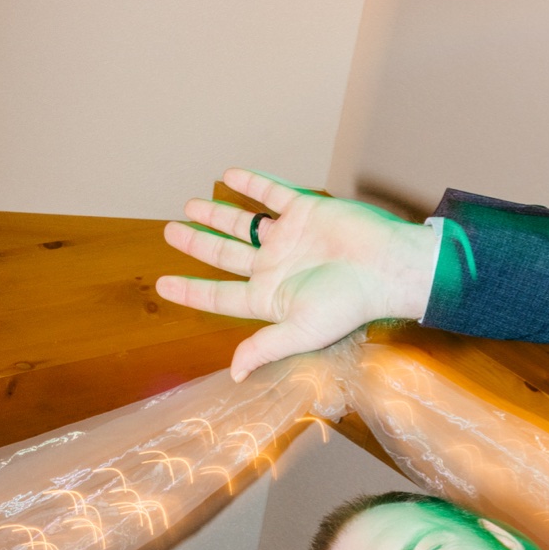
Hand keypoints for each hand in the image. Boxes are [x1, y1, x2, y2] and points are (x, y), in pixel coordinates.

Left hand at [156, 168, 438, 380]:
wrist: (386, 266)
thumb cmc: (348, 303)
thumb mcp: (301, 330)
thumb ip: (265, 347)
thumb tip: (235, 373)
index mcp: (270, 297)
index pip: (220, 295)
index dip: (190, 290)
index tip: (162, 285)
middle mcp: (276, 267)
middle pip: (225, 255)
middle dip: (197, 244)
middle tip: (170, 232)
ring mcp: (289, 238)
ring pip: (242, 224)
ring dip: (217, 215)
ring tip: (190, 207)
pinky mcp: (306, 211)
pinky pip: (272, 194)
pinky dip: (252, 184)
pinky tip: (230, 176)